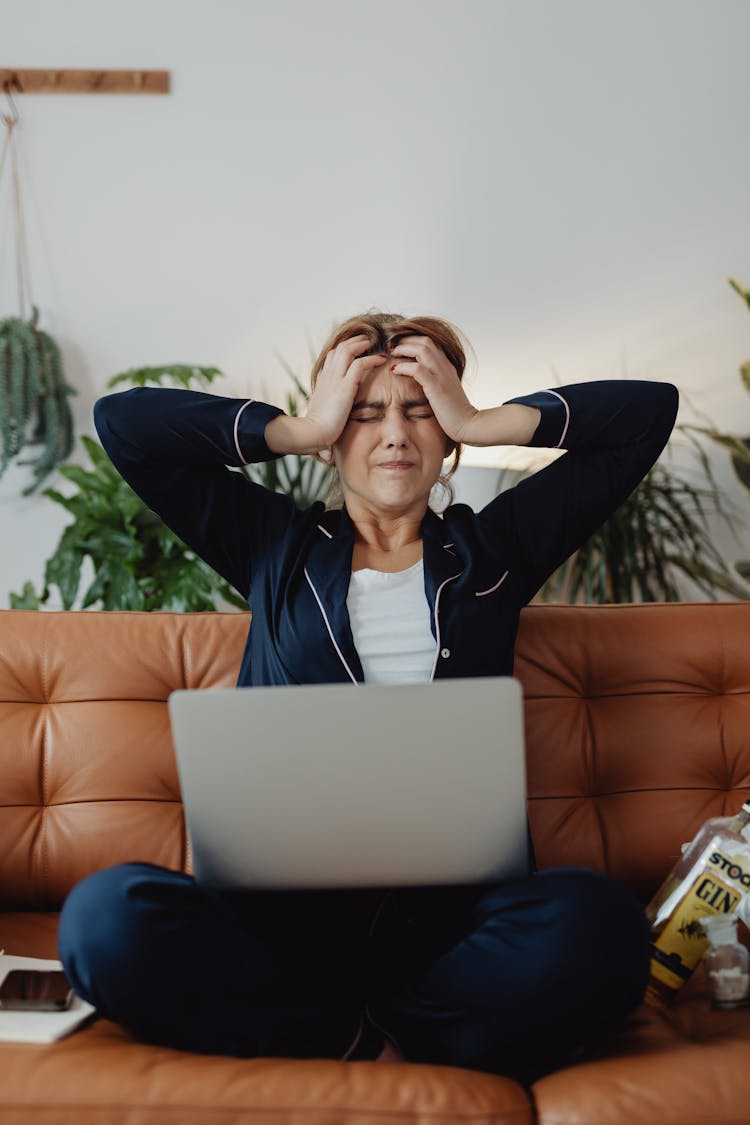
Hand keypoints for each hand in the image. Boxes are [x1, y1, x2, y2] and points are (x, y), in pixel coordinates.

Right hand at [304, 335, 384, 453]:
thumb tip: (329, 448)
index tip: (355, 352)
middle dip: (354, 341)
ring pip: (347, 349)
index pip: (331, 359)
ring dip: (362, 343)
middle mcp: (327, 376)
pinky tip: (382, 360)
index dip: (343, 352)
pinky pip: (360, 363)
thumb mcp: (321, 420)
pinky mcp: (345, 386)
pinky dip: (372, 358)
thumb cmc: (315, 434)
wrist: (311, 434)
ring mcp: (335, 379)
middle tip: (367, 340)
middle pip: (339, 349)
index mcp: (321, 382)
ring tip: (373, 343)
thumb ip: (327, 421)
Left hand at [389, 336, 478, 443]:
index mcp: (447, 368)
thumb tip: (419, 385)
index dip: (414, 341)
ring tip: (393, 353)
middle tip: (393, 345)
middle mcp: (445, 367)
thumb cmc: (455, 414)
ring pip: (423, 349)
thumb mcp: (444, 393)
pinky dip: (404, 367)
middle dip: (407, 339)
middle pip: (426, 341)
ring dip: (404, 348)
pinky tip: (394, 370)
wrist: (469, 425)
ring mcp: (442, 375)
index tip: (400, 346)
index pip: (431, 344)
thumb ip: (433, 384)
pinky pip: (417, 370)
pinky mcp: (436, 387)